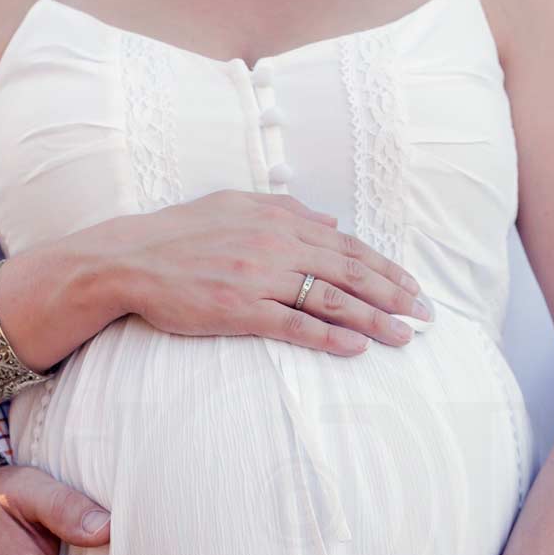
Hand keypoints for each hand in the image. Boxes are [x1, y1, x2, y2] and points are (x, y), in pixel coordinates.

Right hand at [83, 190, 431, 354]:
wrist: (128, 259)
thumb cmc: (180, 234)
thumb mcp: (235, 206)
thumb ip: (285, 211)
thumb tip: (329, 222)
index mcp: (277, 220)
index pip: (345, 246)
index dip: (384, 267)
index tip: (412, 287)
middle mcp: (274, 245)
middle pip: (349, 271)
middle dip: (393, 294)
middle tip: (425, 316)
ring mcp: (258, 277)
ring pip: (330, 298)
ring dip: (373, 319)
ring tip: (403, 337)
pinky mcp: (238, 308)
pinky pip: (293, 324)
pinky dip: (328, 336)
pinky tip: (355, 348)